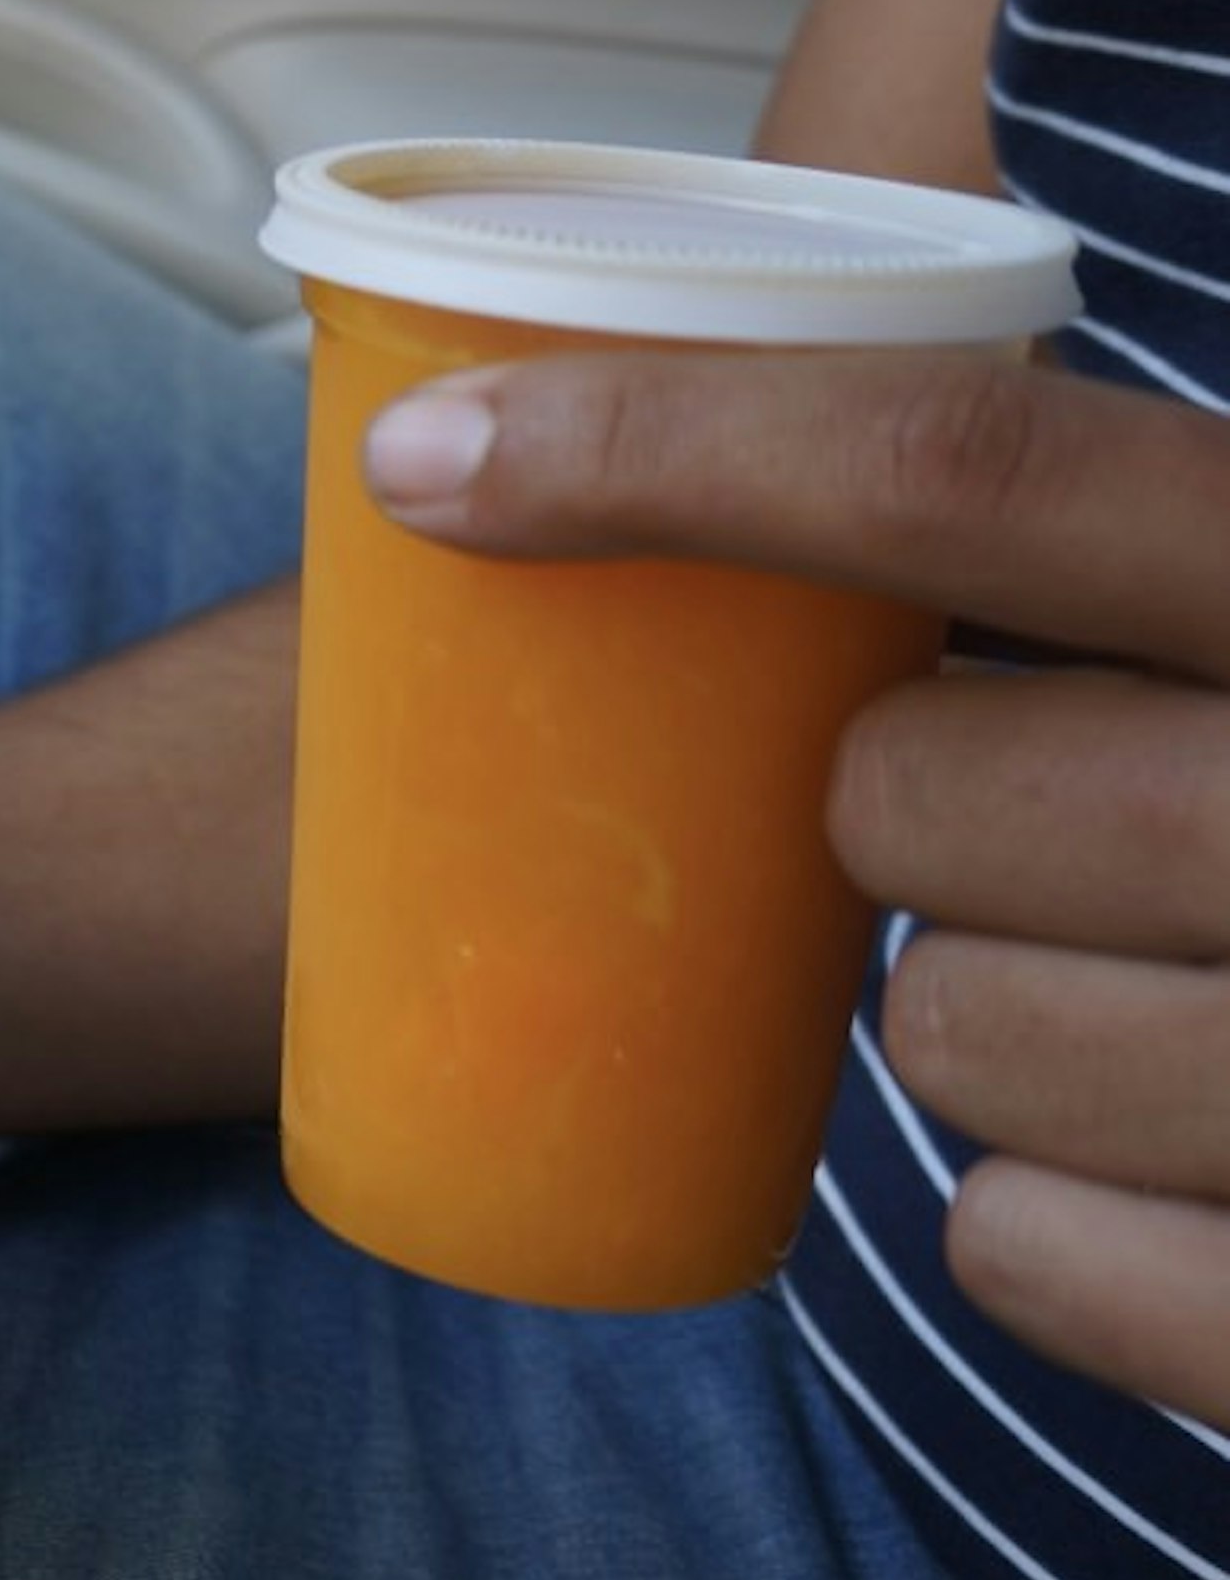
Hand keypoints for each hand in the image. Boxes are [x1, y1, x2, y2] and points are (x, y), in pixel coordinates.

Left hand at [362, 346, 1229, 1428]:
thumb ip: (1152, 513)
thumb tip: (816, 326)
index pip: (964, 470)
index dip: (661, 448)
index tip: (427, 466)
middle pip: (905, 796)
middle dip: (928, 813)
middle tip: (1064, 812)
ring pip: (937, 1037)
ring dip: (998, 1021)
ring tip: (1180, 997)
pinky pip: (1012, 1253)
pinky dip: (1061, 1231)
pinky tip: (1201, 1177)